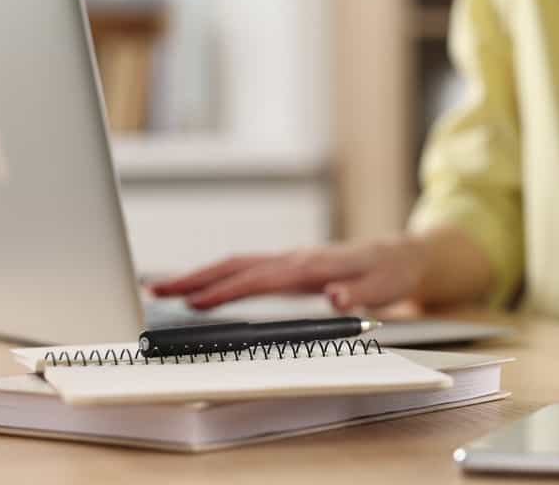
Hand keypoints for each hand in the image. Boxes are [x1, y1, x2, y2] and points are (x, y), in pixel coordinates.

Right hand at [148, 238, 427, 311]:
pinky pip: (247, 268)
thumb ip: (358, 293)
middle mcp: (296, 259)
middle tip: (157, 289)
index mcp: (313, 265)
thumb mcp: (383, 287)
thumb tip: (334, 297)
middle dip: (196, 277)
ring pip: (237, 264)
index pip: (261, 278)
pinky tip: (199, 288)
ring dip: (200, 274)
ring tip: (163, 288)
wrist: (401, 255)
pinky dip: (218, 275)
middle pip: (238, 265)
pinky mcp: (290, 266)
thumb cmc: (390, 273)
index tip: (194, 303)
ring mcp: (291, 261)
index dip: (227, 291)